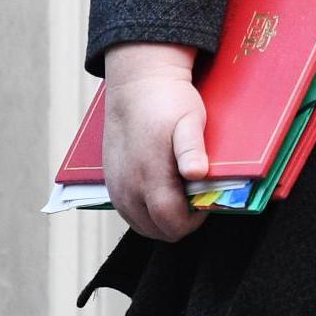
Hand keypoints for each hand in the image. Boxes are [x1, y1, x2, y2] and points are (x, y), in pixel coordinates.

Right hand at [102, 43, 212, 242]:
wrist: (137, 84)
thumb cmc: (168, 101)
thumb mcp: (191, 119)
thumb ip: (192, 149)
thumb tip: (196, 174)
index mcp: (150, 175)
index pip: (172, 223)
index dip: (193, 222)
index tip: (205, 204)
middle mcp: (128, 187)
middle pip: (157, 230)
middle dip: (179, 221)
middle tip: (194, 198)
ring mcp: (116, 187)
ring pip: (142, 225)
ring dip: (161, 218)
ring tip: (179, 193)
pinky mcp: (110, 183)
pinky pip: (129, 213)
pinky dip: (146, 211)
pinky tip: (160, 190)